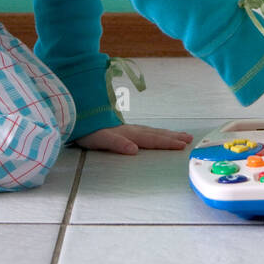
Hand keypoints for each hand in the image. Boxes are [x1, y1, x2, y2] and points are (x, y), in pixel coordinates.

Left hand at [73, 123, 193, 154]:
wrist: (73, 114)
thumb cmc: (85, 130)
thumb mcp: (98, 139)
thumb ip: (116, 143)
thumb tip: (134, 149)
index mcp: (127, 134)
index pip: (151, 139)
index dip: (167, 142)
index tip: (183, 145)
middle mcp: (129, 130)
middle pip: (155, 134)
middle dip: (172, 137)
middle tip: (189, 139)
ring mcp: (126, 128)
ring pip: (151, 131)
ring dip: (166, 134)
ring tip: (180, 135)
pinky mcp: (120, 129)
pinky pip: (144, 131)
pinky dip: (154, 133)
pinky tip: (154, 134)